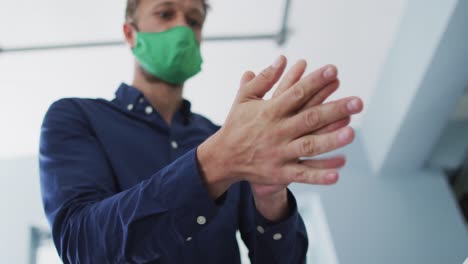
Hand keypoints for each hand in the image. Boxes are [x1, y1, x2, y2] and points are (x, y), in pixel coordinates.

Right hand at [197, 56, 362, 199]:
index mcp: (269, 112)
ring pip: (308, 147)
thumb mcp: (244, 99)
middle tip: (357, 102)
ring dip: (330, 140)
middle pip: (309, 119)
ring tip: (351, 132)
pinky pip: (302, 175)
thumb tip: (281, 59)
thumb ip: (263, 79)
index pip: (296, 93)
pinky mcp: (279, 173)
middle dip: (334, 109)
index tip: (334, 71)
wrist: (223, 158)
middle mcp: (276, 132)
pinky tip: (338, 173)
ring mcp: (279, 154)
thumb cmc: (236, 125)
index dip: (315, 81)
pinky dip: (319, 175)